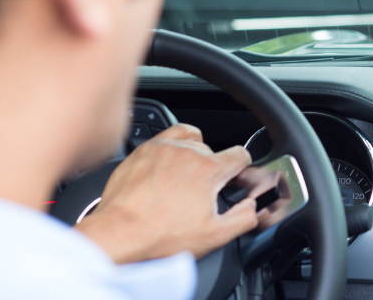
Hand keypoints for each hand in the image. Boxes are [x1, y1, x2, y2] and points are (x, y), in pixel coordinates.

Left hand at [75, 124, 258, 262]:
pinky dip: (174, 144)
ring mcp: (164, 148)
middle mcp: (188, 152)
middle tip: (202, 193)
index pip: (240, 154)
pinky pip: (168, 135)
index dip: (243, 167)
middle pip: (214, 151)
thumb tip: (252, 207)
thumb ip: (244, 218)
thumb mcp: (214, 236)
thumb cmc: (160, 235)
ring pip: (192, 140)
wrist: (120, 233)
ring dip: (194, 155)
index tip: (236, 175)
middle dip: (213, 169)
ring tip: (186, 177)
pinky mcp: (143, 149)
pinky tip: (169, 163)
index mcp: (209, 170)